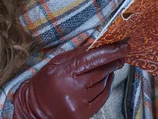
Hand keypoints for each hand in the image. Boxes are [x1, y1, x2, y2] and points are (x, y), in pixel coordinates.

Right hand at [13, 41, 130, 118]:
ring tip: (109, 66)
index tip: (123, 46)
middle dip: (114, 61)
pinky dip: (106, 87)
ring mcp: (79, 103)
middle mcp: (72, 89)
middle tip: (122, 53)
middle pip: (100, 71)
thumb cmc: (44, 84)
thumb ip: (75, 54)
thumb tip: (95, 44)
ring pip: (102, 84)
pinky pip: (102, 98)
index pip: (92, 59)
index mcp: (63, 72)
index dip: (110, 51)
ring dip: (108, 73)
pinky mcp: (83, 114)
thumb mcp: (55, 63)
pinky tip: (106, 79)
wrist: (34, 110)